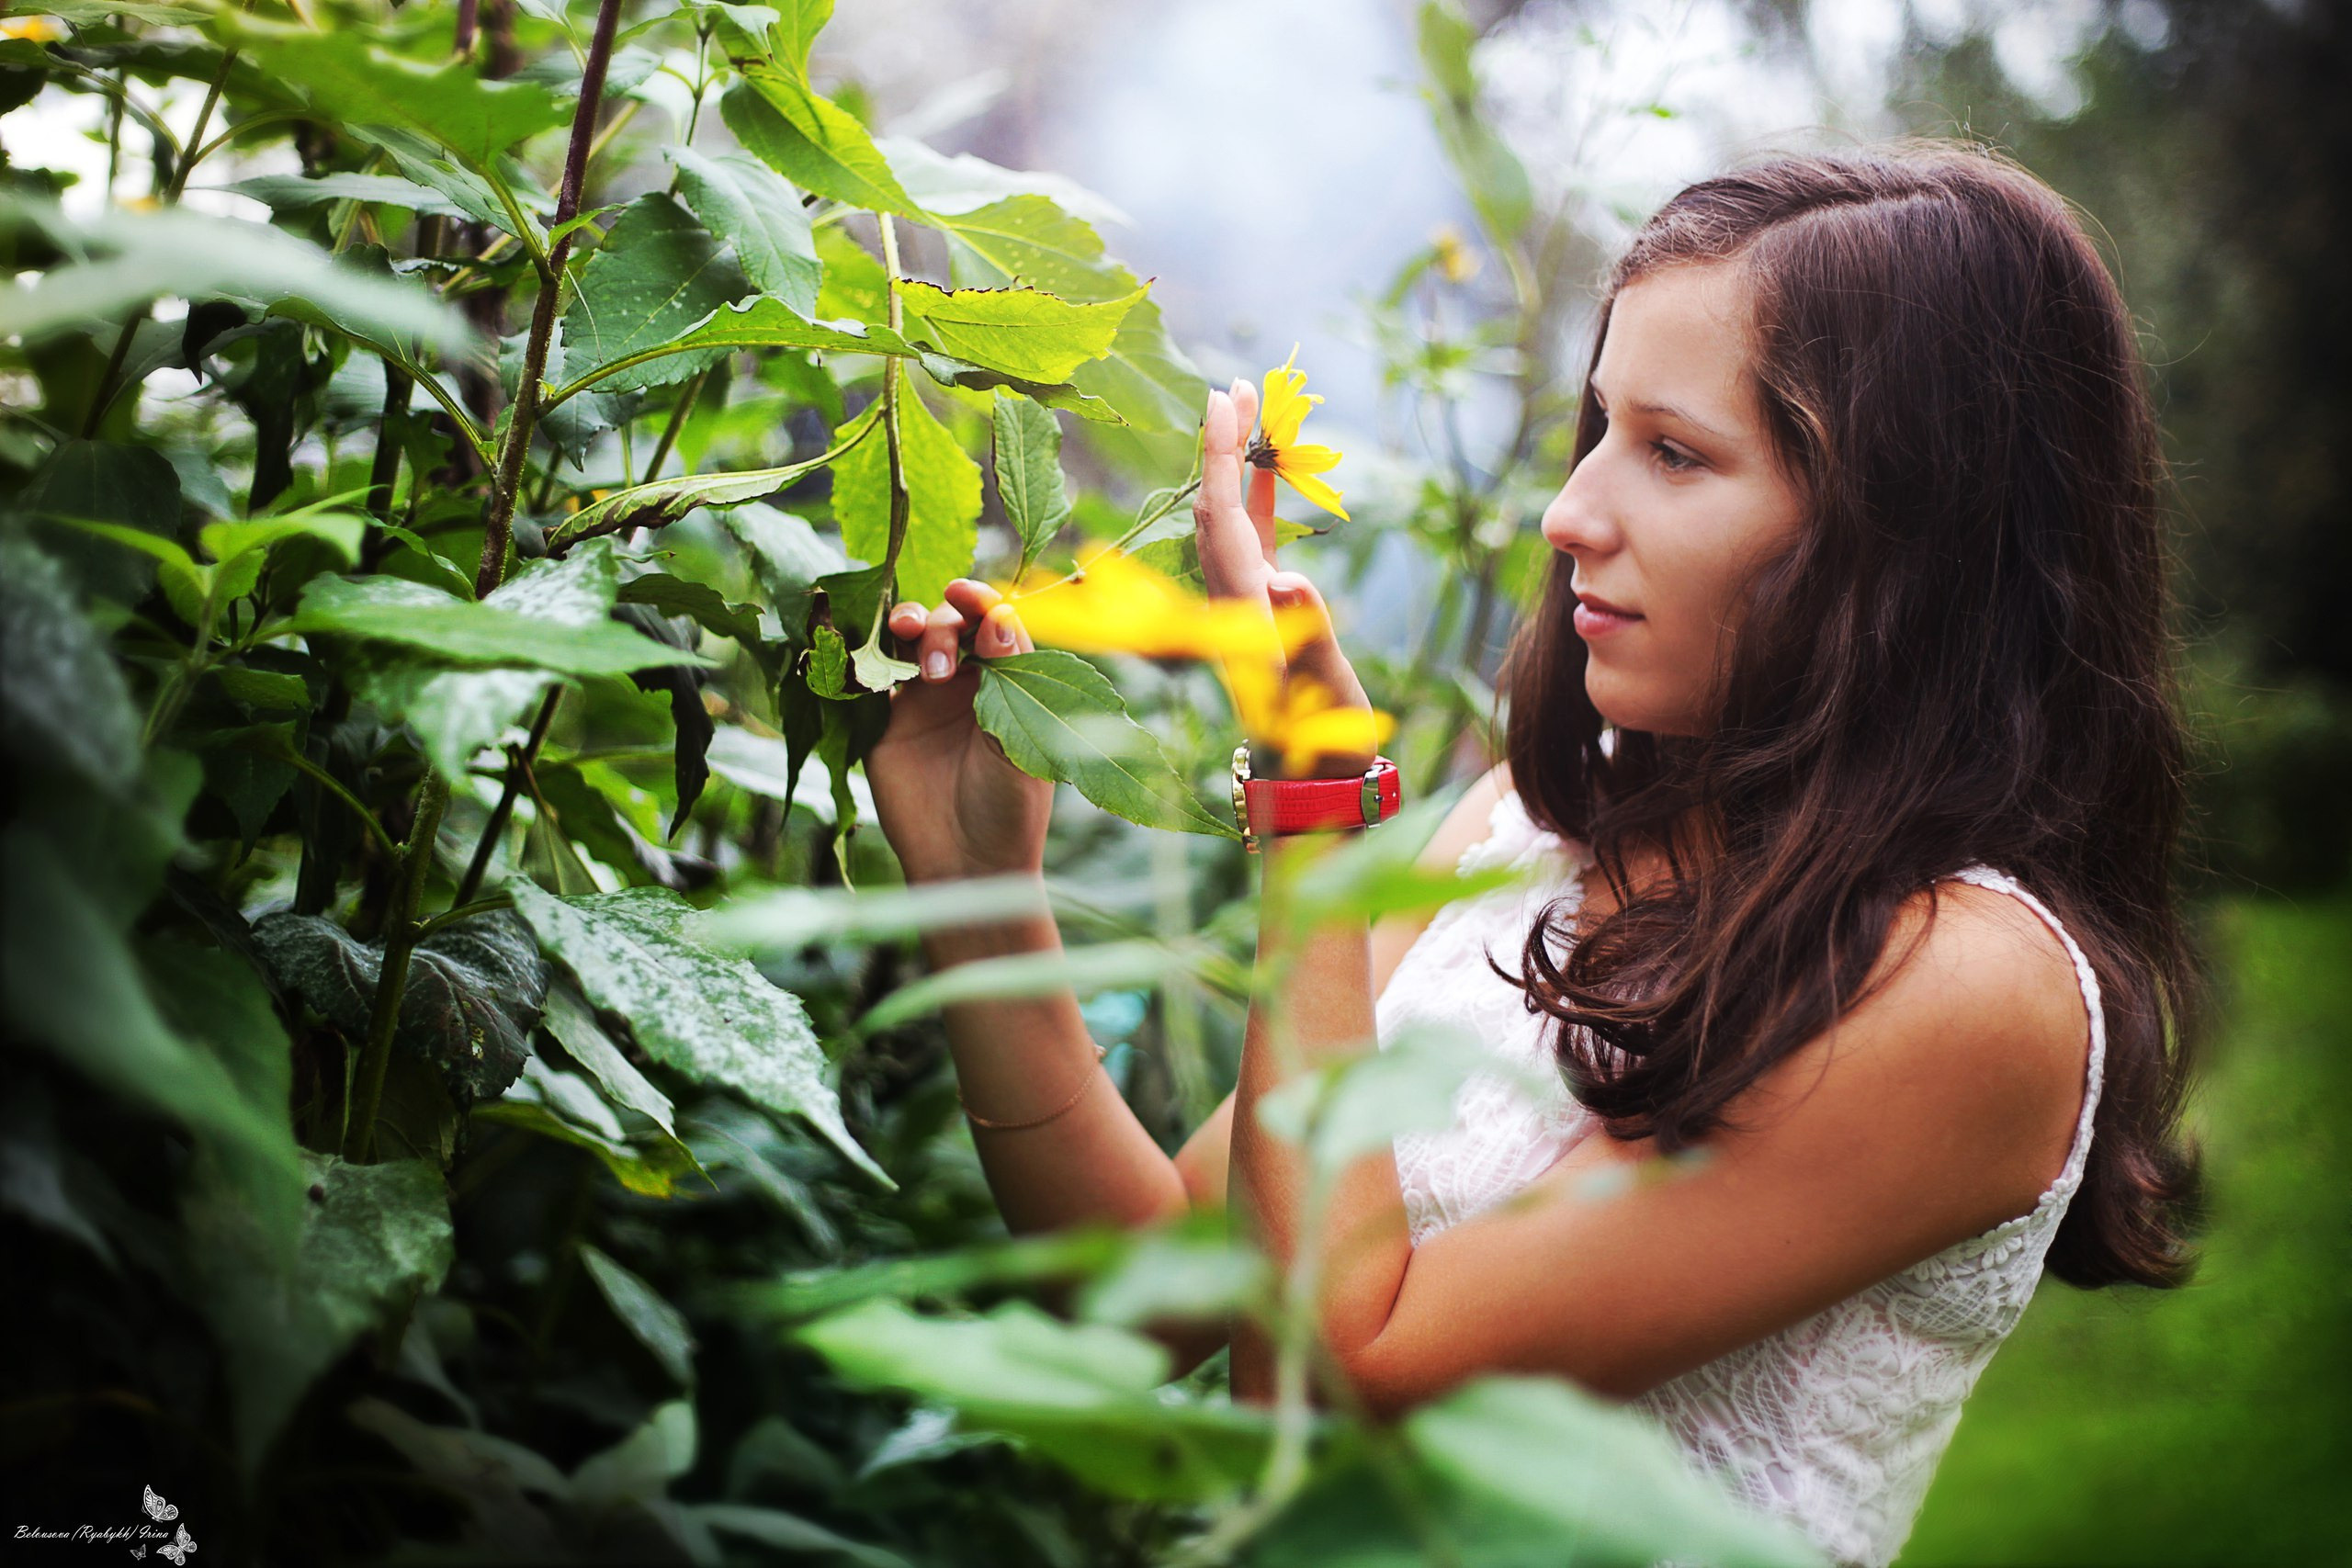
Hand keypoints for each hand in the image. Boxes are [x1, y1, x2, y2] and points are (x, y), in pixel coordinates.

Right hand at [865, 579, 1053, 882]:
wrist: (964, 865)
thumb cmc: (1008, 811)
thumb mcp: (1018, 745)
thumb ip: (1007, 681)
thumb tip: (999, 615)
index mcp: (1009, 684)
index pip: (994, 624)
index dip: (980, 600)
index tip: (964, 593)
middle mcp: (967, 683)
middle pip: (948, 624)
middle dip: (940, 628)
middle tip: (937, 671)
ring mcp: (923, 699)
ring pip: (908, 639)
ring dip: (906, 628)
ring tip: (907, 647)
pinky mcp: (886, 721)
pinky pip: (872, 674)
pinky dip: (865, 656)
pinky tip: (865, 655)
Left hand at [1194, 378, 1375, 779]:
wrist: (1317, 778)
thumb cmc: (1326, 736)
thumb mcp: (1322, 682)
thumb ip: (1304, 629)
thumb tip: (1283, 579)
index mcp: (1239, 605)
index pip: (1218, 513)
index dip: (1217, 453)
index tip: (1223, 399)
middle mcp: (1232, 596)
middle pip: (1214, 503)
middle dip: (1221, 444)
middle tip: (1238, 386)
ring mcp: (1244, 601)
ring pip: (1231, 516)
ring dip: (1238, 464)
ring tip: (1255, 410)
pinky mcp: (1261, 609)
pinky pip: (1253, 538)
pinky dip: (1258, 498)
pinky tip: (1267, 469)